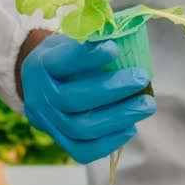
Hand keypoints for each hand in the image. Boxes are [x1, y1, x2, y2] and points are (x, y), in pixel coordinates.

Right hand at [18, 32, 154, 163]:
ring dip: (118, 117)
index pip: (62, 62)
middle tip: (142, 78)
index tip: (115, 49)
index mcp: (40, 66)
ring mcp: (47, 123)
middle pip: (73, 99)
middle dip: (112, 89)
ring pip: (81, 127)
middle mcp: (39, 97)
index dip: (87, 57)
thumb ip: (92, 39)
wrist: (41, 85)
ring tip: (146, 105)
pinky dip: (109, 142)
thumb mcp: (71, 40)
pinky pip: (82, 150)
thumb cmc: (64, 59)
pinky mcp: (60, 141)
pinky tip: (130, 128)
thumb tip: (123, 34)